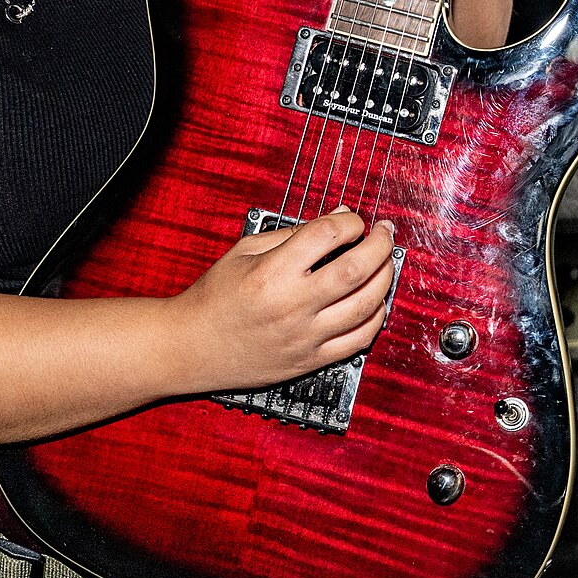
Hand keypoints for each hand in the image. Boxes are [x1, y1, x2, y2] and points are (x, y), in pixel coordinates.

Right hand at [170, 209, 396, 394]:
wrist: (192, 347)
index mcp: (272, 272)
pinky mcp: (310, 360)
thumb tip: (338, 217)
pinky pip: (359, 340)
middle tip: (384, 234)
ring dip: (385, 279)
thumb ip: (293, 234)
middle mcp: (292, 304)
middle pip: (357, 269)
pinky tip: (376, 301)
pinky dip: (376, 317)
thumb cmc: (214, 297)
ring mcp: (305, 336)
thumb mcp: (245, 251)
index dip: (350, 221)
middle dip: (380, 246)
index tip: (353, 221)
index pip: (328, 235)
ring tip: (386, 263)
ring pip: (366, 306)